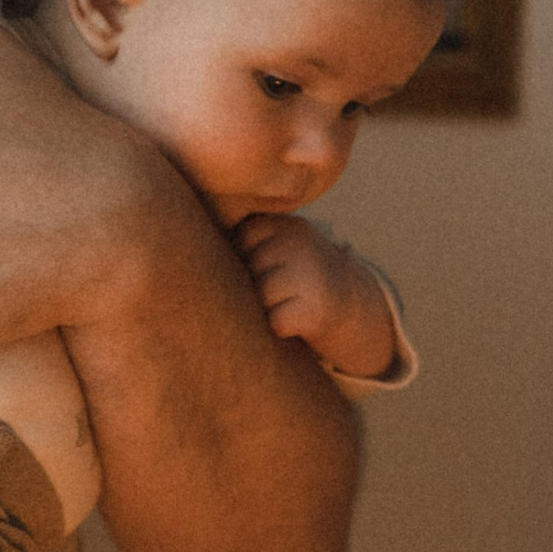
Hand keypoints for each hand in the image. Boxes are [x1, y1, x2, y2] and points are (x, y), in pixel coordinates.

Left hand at [234, 212, 397, 378]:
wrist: (353, 305)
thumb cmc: (302, 276)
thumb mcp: (284, 245)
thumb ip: (252, 240)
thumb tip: (199, 251)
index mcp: (290, 225)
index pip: (244, 236)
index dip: (247, 257)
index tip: (269, 265)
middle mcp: (301, 244)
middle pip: (249, 267)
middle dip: (257, 283)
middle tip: (285, 288)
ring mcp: (310, 275)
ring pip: (260, 295)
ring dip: (268, 306)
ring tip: (291, 301)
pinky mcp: (315, 309)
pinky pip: (275, 321)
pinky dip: (281, 326)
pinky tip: (298, 318)